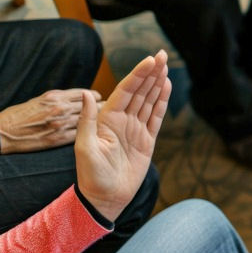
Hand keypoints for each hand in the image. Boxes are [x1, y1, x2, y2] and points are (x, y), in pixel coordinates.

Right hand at [0, 89, 101, 153]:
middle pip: (89, 106)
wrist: (3, 132)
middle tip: (107, 109)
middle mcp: (60, 109)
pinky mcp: (58, 139)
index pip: (84, 94)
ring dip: (96, 121)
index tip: (99, 97)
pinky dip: (86, 133)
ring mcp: (60, 124)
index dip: (94, 96)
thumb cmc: (19, 115)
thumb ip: (58, 99)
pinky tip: (91, 134)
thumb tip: (75, 98)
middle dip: (99, 107)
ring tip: (103, 121)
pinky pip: (79, 134)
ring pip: (87, 121)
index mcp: (55, 97)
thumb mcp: (39, 100)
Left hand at [75, 51, 170, 221]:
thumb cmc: (91, 175)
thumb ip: (87, 120)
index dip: (138, 75)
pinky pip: (156, 116)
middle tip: (162, 55)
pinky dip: (162, 102)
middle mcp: (122, 120)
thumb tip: (87, 94)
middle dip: (151, 73)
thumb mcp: (84, 147)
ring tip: (166, 66)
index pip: (126, 91)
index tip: (150, 60)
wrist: (105, 197)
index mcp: (108, 119)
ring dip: (157, 83)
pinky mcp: (147, 140)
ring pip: (149, 101)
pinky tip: (166, 88)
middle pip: (140, 91)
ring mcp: (136, 129)